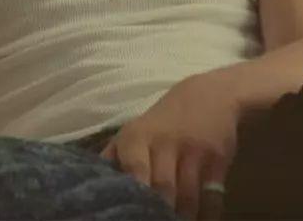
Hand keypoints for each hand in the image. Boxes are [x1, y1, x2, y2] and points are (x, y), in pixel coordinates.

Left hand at [100, 72, 239, 219]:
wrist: (210, 95)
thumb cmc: (162, 122)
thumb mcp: (134, 131)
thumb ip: (112, 158)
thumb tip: (85, 186)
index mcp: (137, 137)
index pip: (134, 168)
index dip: (135, 192)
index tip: (131, 212)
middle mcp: (165, 142)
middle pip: (163, 187)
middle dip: (159, 212)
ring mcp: (193, 151)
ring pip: (188, 196)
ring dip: (182, 218)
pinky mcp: (217, 160)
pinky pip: (212, 196)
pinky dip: (207, 214)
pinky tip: (200, 220)